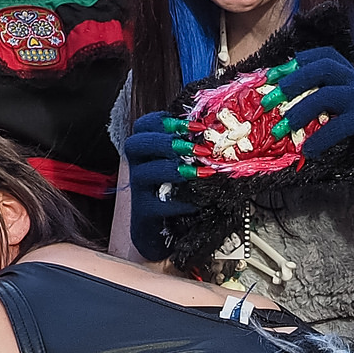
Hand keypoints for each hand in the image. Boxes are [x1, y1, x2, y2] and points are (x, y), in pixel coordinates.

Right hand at [122, 111, 201, 261]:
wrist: (163, 231)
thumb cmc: (177, 193)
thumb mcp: (185, 166)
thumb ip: (194, 149)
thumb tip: (217, 131)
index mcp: (148, 150)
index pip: (144, 125)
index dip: (166, 121)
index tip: (195, 127)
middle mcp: (138, 166)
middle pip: (136, 144)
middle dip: (166, 142)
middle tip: (195, 149)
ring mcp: (138, 190)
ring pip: (142, 173)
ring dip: (173, 170)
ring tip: (198, 173)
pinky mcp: (143, 213)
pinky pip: (154, 205)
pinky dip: (178, 203)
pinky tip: (196, 203)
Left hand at [265, 49, 353, 196]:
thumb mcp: (350, 104)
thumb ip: (330, 96)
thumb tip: (293, 100)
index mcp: (352, 74)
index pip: (324, 55)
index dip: (298, 61)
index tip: (275, 73)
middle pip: (321, 69)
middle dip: (292, 81)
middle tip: (271, 98)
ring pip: (326, 95)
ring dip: (300, 111)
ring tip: (283, 127)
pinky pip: (338, 126)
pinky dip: (320, 139)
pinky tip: (308, 150)